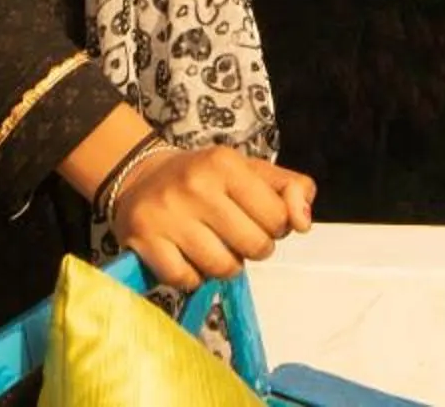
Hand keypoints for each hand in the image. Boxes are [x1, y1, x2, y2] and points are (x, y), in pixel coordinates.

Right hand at [110, 144, 316, 290]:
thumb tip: (304, 223)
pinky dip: (193, 277)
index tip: (258, 219)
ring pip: (222, 268)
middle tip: (237, 236)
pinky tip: (187, 257)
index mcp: (225, 163)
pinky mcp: (144, 241)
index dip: (276, 226)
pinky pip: (187, 280)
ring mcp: (167, 215)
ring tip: (215, 247)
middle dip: (253, 248)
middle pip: (254, 246)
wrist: (141, 178)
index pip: (278, 217)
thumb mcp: (251, 171)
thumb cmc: (206, 178)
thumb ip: (291, 189)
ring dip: (226, 266)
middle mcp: (196, 186)